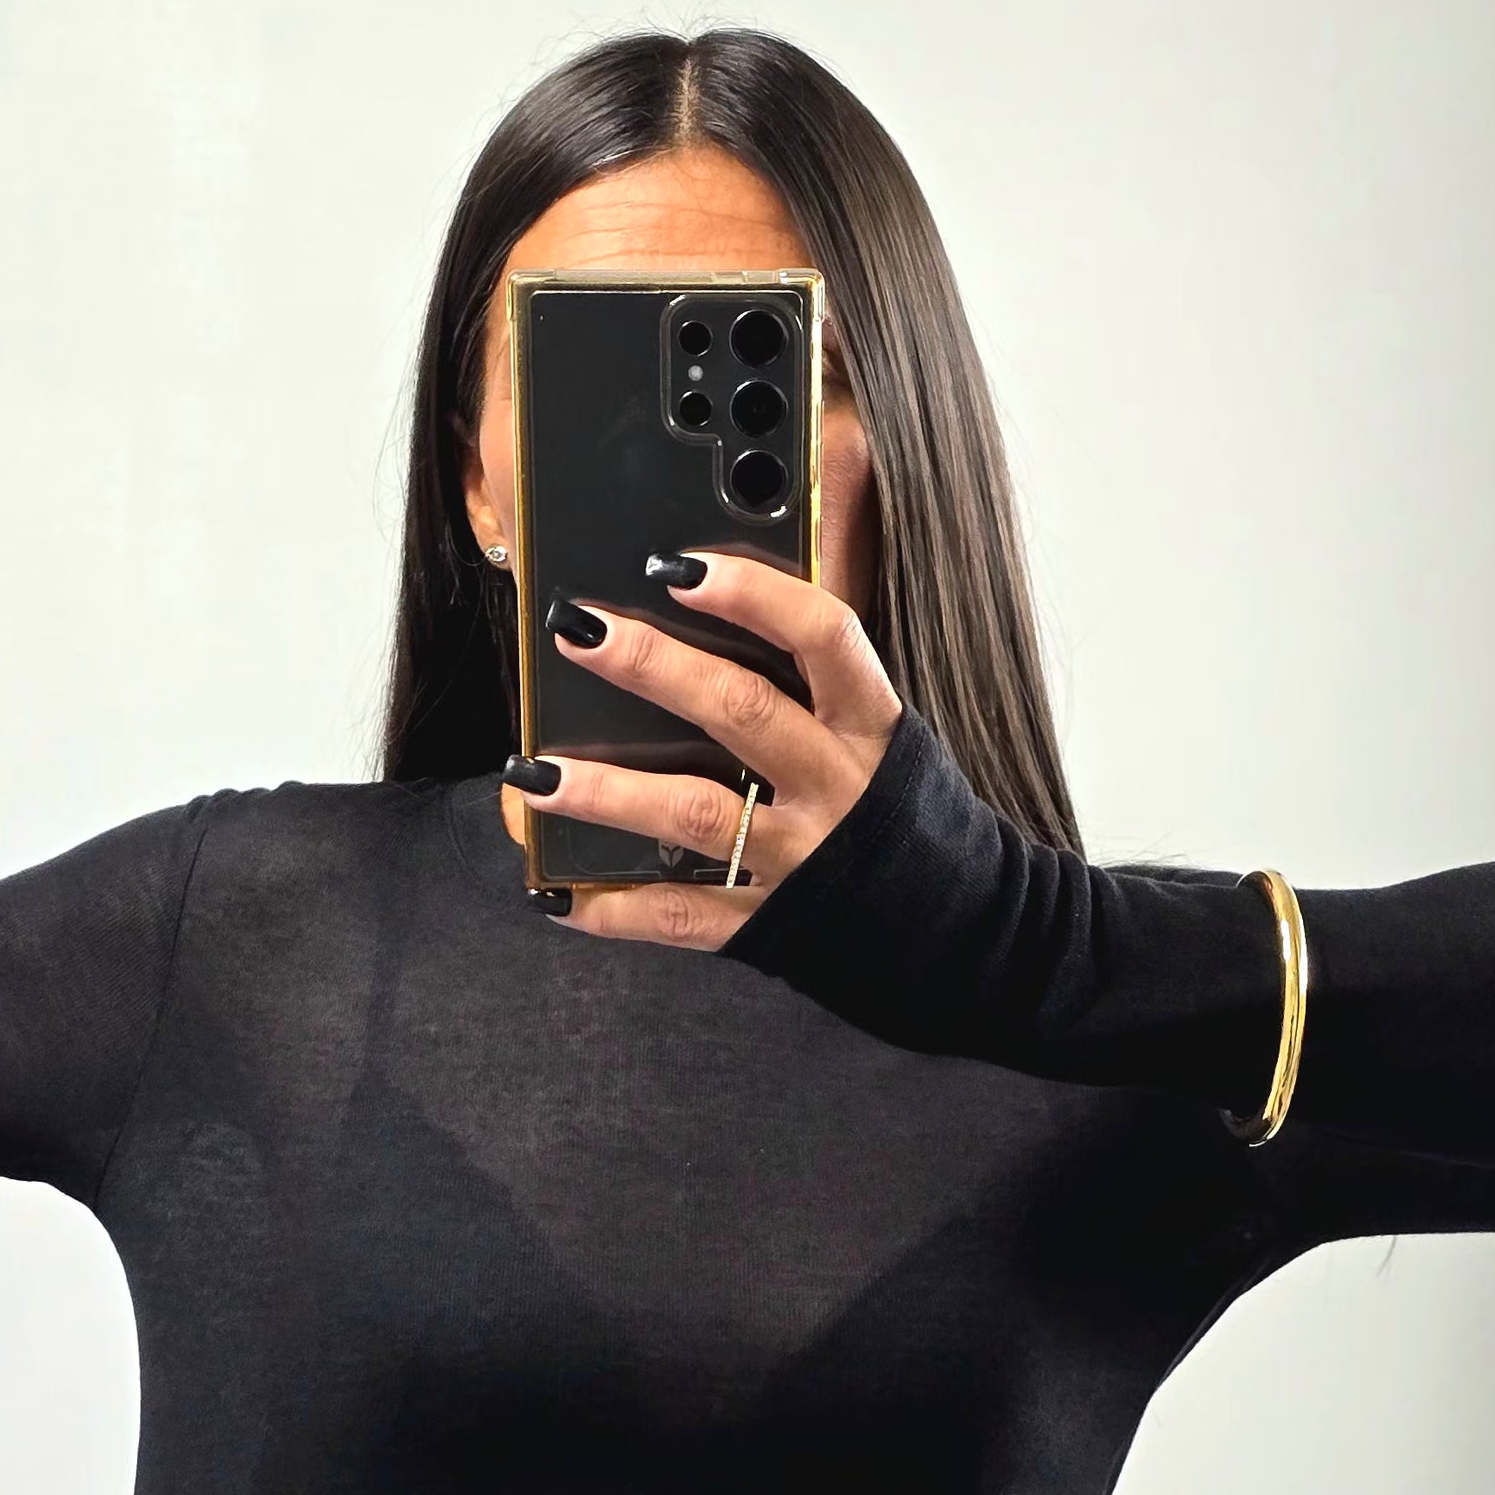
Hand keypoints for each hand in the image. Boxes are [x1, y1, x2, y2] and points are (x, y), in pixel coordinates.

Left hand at [510, 554, 902, 946]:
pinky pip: (681, 915)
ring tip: (531, 774)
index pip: (823, 637)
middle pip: (741, 711)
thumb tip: (736, 582)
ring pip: (694, 814)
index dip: (755, 596)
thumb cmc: (900, 812)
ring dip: (606, 793)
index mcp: (869, 725)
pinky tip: (555, 894)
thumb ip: (815, 678)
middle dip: (652, 667)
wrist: (963, 928)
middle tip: (577, 633)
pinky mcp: (770, 923)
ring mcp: (801, 859)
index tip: (682, 566)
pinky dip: (613, 909)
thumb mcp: (879, 735)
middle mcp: (836, 785)